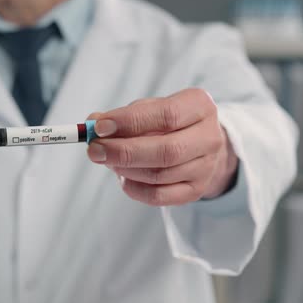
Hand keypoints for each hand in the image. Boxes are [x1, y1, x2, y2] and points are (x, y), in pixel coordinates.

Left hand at [87, 88, 238, 205]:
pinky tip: (123, 177)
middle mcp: (209, 137)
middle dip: (123, 152)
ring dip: (125, 169)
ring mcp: (206, 167)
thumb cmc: (167, 123)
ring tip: (107, 160)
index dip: (129, 122)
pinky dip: (134, 188)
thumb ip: (121, 115)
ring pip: (159, 175)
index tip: (99, 127)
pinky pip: (159, 196)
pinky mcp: (197, 190)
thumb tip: (92, 124)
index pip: (166, 115)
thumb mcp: (148, 109)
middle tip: (94, 150)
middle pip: (165, 150)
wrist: (198, 144)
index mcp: (199, 106)